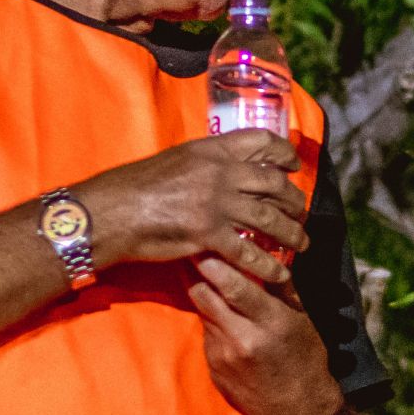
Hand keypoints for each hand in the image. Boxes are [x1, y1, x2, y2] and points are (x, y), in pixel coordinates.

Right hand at [77, 131, 307, 285]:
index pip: (261, 141)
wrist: (112, 211)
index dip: (283, 152)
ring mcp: (217, 204)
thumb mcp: (176, 160)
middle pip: (273, 183)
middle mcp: (220, 172)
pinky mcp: (209, 234)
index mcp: (212, 149)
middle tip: (300, 211)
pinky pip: (249, 252)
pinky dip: (268, 266)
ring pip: (269, 218)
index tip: (293, 165)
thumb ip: (205, 163)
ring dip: (291, 232)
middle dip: (293, 199)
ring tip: (301, 243)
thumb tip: (226, 170)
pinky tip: (280, 273)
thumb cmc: (136, 186)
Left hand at [188, 256, 341, 414]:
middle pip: (207, 295)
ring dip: (204, 294)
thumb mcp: (302, 320)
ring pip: (203, 310)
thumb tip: (268, 254)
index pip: (235, 286)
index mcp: (272, 322)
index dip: (217, 264)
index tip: (208, 246)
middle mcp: (244, 338)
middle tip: (198, 254)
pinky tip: (220, 316)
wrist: (294, 410)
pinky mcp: (213, 365)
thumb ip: (281, 288)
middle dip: (200, 273)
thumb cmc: (304, 360)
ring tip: (205, 277)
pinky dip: (211, 319)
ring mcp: (224, 353)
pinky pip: (206, 332)